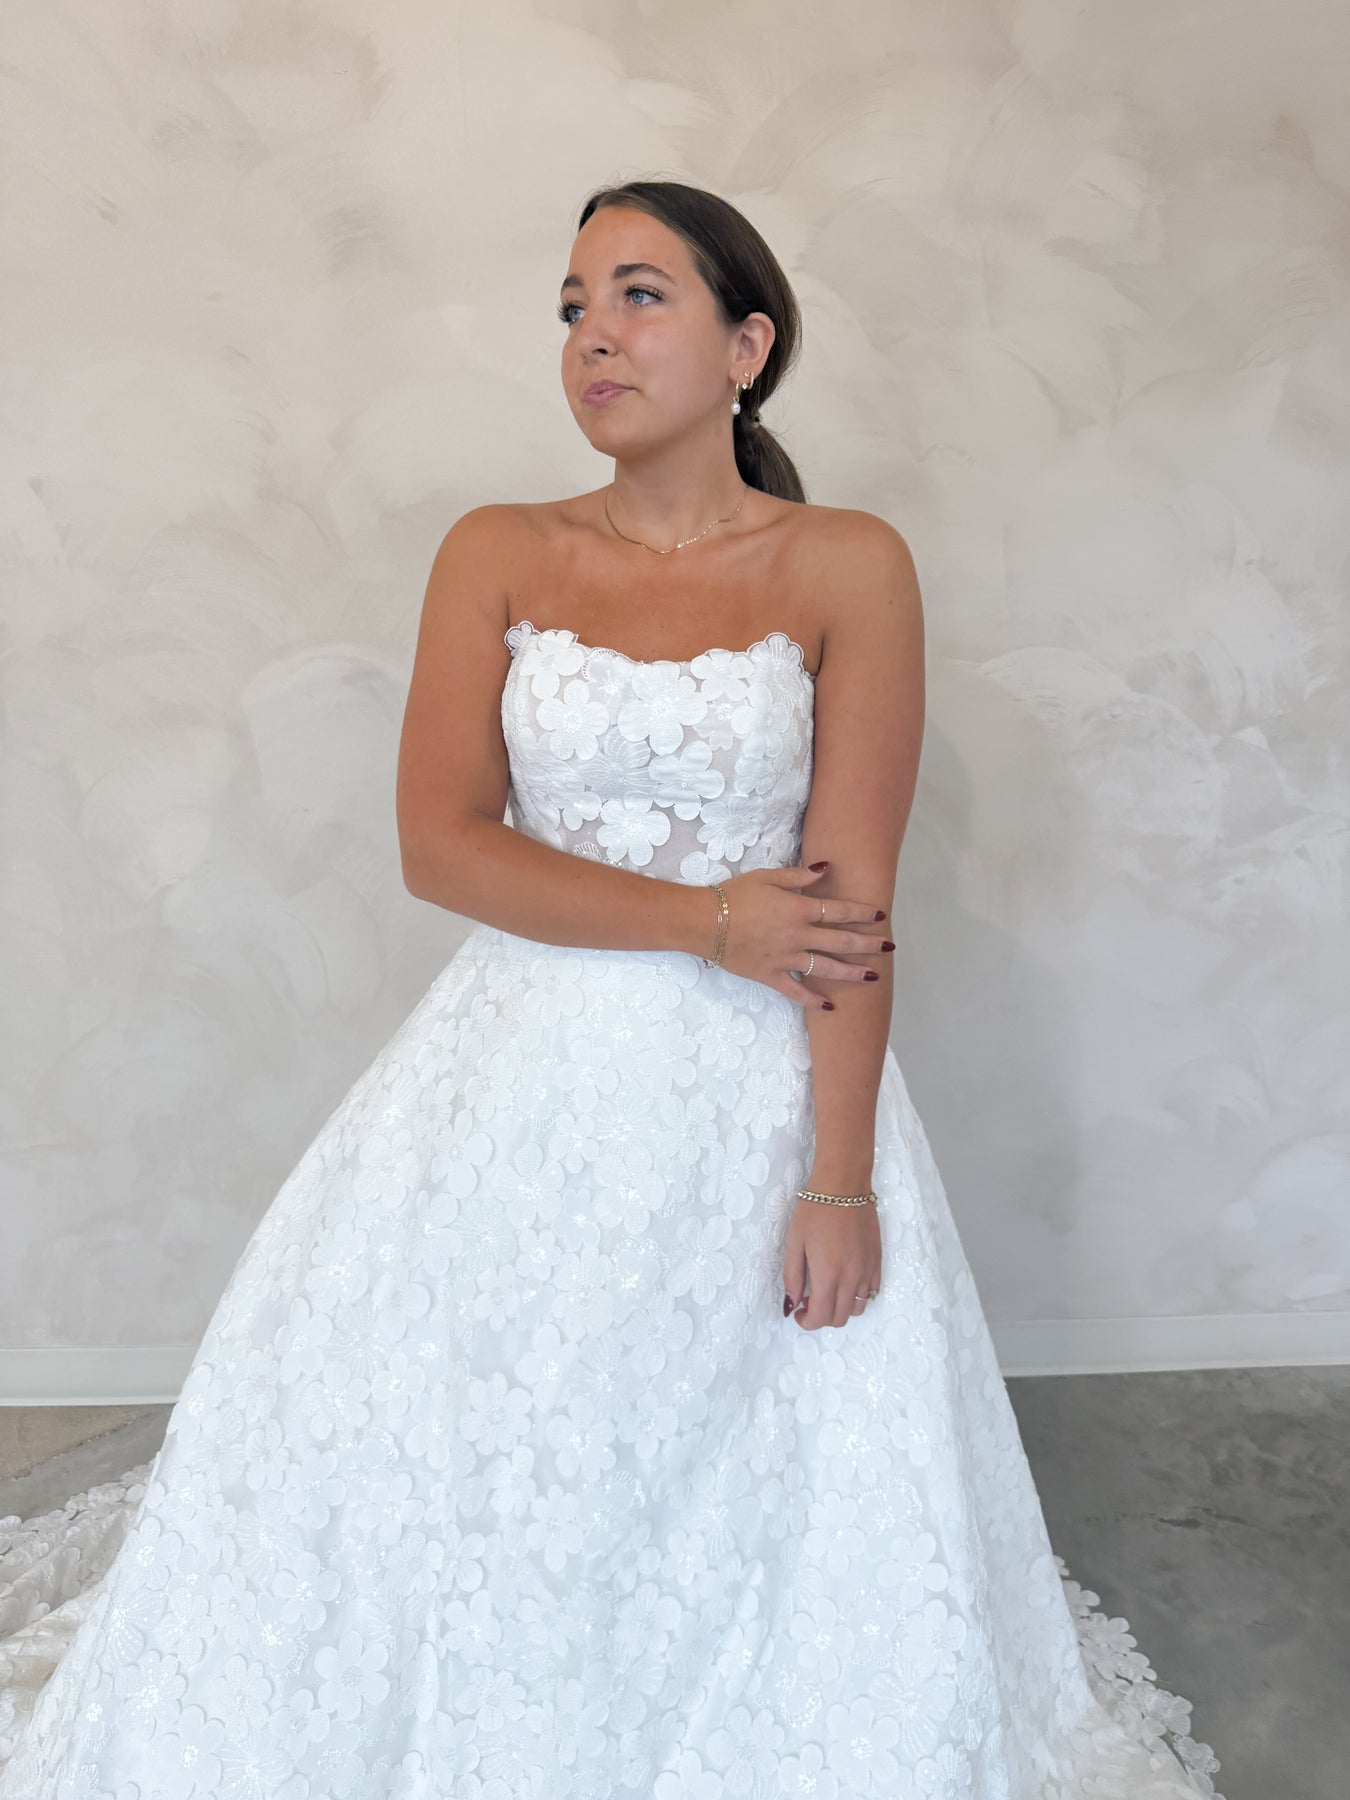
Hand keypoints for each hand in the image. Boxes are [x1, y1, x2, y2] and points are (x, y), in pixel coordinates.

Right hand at [713, 863, 893, 1009]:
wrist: (704, 922)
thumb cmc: (733, 895)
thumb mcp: (766, 876)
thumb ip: (798, 876)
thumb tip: (826, 869)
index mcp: (798, 910)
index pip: (838, 911)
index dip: (861, 913)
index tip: (880, 916)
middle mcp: (797, 936)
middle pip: (840, 942)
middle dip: (868, 945)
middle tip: (889, 947)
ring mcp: (785, 959)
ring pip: (825, 969)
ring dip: (851, 973)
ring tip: (872, 977)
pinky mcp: (770, 976)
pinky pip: (795, 992)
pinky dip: (812, 1000)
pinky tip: (829, 1006)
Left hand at [782, 1192, 881, 1329]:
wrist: (844, 1186)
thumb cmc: (814, 1211)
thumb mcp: (794, 1242)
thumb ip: (793, 1277)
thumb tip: (793, 1303)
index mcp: (828, 1275)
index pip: (821, 1317)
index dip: (807, 1322)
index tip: (799, 1312)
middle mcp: (851, 1279)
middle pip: (840, 1318)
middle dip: (822, 1317)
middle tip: (809, 1300)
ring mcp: (868, 1271)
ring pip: (858, 1308)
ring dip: (841, 1308)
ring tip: (828, 1290)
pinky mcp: (877, 1261)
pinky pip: (872, 1291)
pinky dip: (858, 1295)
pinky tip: (846, 1280)